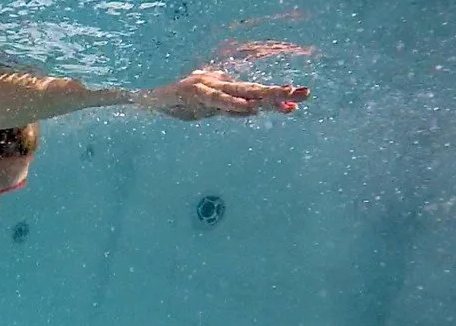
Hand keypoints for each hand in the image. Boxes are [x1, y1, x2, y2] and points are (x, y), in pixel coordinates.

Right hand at [149, 70, 309, 119]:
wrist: (150, 100)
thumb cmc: (178, 105)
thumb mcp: (207, 111)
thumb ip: (228, 110)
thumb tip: (252, 113)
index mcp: (224, 88)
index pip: (254, 93)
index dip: (276, 97)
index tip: (298, 102)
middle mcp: (219, 83)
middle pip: (254, 89)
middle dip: (279, 92)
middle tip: (305, 93)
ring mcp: (207, 86)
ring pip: (240, 92)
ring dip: (263, 96)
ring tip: (285, 97)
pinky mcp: (194, 91)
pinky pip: (217, 100)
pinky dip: (233, 104)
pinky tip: (250, 108)